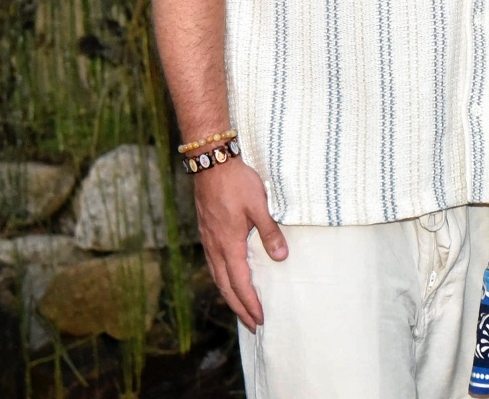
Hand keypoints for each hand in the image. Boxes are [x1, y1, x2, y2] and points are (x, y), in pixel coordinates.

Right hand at [194, 159, 286, 331]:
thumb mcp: (258, 205)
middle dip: (239, 308)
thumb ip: (269, 232)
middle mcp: (215, 248)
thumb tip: (281, 257)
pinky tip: (229, 278)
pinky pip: (214, 265)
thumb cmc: (236, 182)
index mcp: (228, 245)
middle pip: (226, 287)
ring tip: (241, 309)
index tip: (261, 319)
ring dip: (230, 296)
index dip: (250, 303)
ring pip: (218, 277)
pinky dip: (223, 280)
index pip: (240, 283)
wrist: (211, 162)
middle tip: (253, 325)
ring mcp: (208, 240)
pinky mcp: (207, 232)